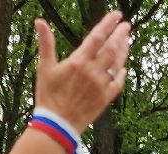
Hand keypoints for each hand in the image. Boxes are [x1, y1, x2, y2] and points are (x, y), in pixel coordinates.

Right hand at [33, 14, 129, 131]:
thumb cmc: (48, 96)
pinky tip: (123, 67)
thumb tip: (40, 21)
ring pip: (117, 64)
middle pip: (112, 48)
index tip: (117, 15)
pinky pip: (118, 83)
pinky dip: (121, 73)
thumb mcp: (44, 68)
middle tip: (127, 26)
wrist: (57, 125)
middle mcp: (92, 72)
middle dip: (120, 35)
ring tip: (127, 41)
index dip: (108, 24)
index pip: (97, 37)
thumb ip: (46, 43)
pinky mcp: (105, 99)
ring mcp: (101, 86)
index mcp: (78, 62)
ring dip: (123, 51)